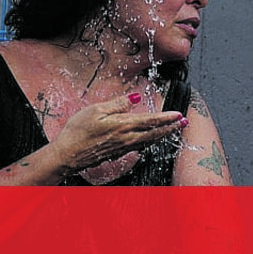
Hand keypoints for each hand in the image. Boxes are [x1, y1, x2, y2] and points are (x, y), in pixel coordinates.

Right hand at [48, 93, 186, 173]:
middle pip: (155, 133)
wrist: (67, 156)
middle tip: (185, 123)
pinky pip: (139, 146)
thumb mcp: (96, 110)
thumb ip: (118, 104)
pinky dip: (150, 141)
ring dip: (163, 134)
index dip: (167, 118)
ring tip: (173, 130)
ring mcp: (122, 148)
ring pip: (148, 141)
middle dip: (171, 128)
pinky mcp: (117, 153)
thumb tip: (135, 97)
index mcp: (122, 126)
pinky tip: (151, 139)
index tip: (179, 114)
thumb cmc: (77, 131)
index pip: (150, 121)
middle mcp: (126, 139)